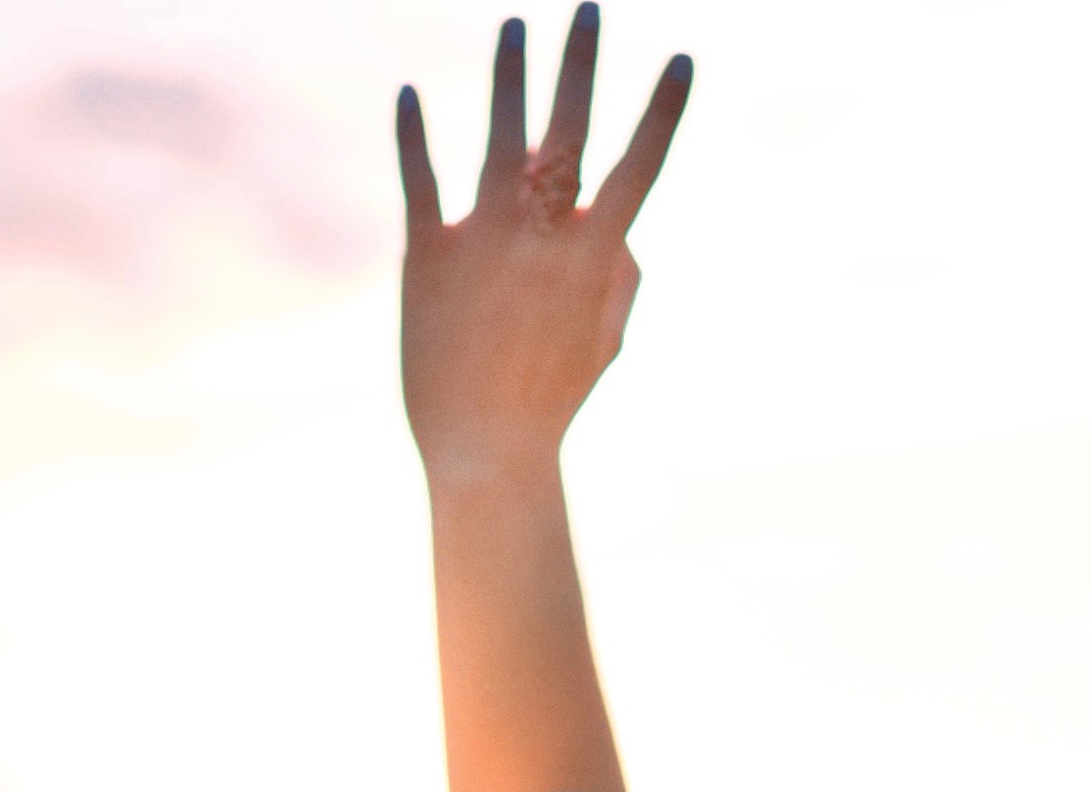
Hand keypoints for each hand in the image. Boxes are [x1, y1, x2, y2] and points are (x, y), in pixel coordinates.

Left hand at [399, 9, 689, 490]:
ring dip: (509, 75)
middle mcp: (543, 233)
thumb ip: (621, 278)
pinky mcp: (428, 252)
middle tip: (590, 6)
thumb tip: (621, 231)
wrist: (484, 448)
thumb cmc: (552, 399)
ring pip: (499, 135)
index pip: (640, 166)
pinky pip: (419, 179)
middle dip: (583, 63)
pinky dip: (412, 134)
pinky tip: (406, 93)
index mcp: (596, 255)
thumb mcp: (606, 340)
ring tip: (513, 25)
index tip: (684, 58)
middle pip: (570, 129)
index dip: (664, 111)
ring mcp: (485, 236)